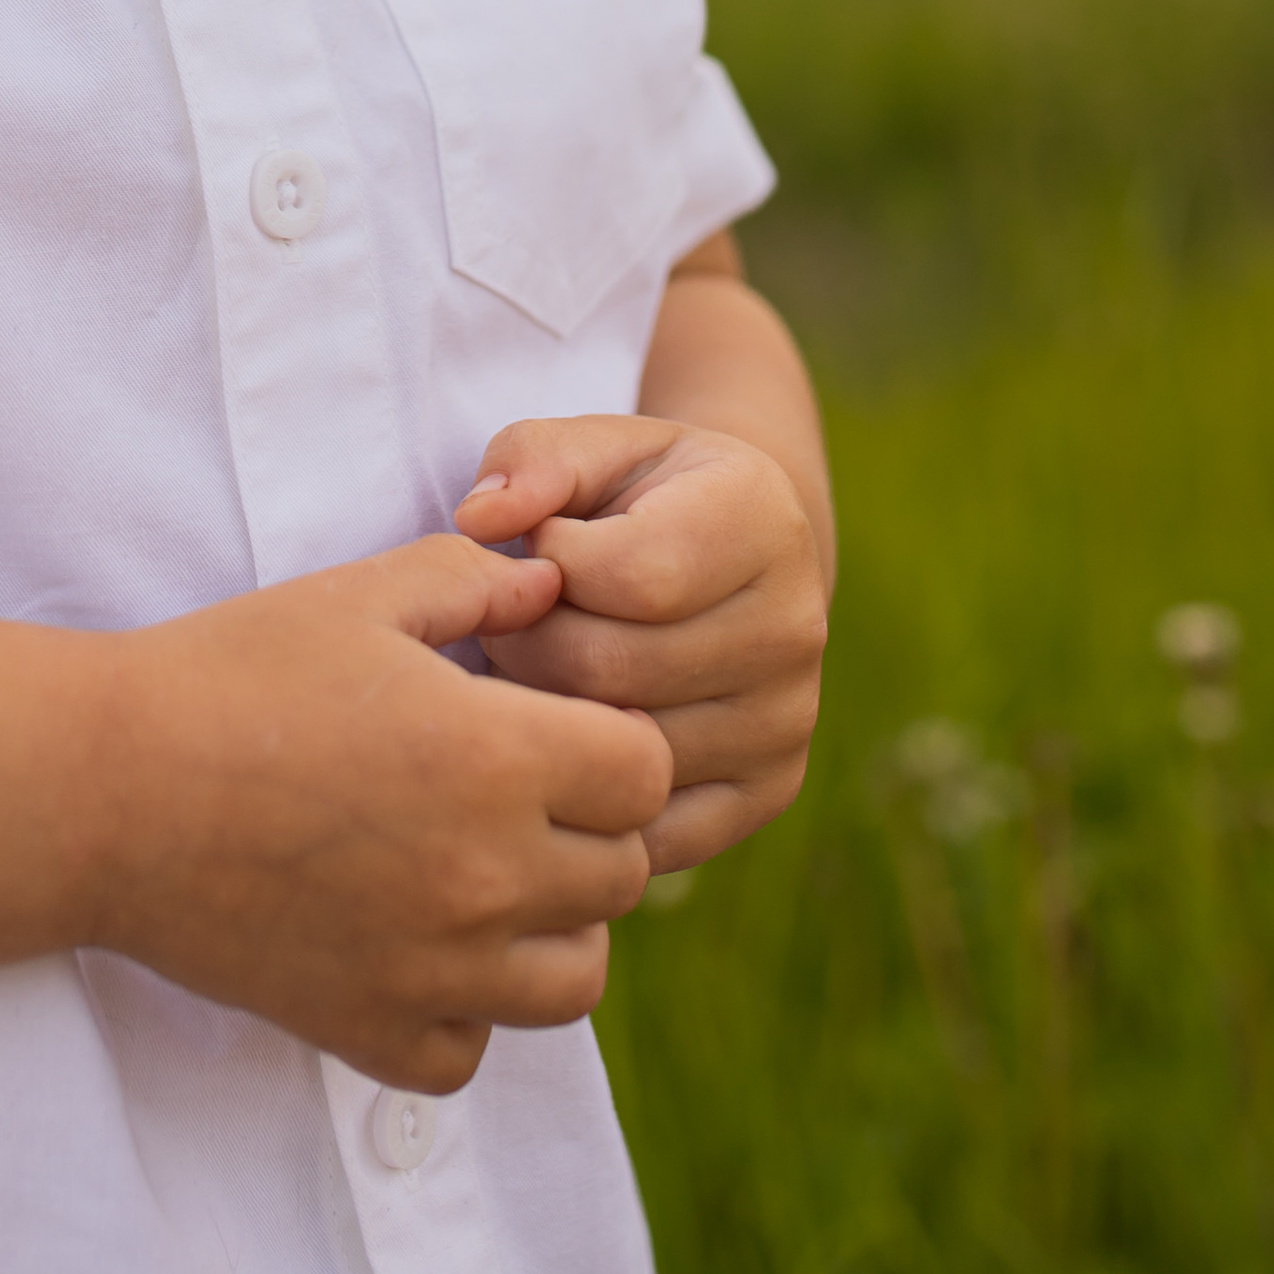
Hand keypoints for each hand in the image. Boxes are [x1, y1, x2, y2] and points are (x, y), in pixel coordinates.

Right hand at [92, 536, 671, 1090]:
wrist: (103, 792)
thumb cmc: (229, 675)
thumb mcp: (358, 595)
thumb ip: (473, 580)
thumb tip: (550, 585)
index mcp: (495, 757)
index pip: (646, 772)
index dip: (612, 740)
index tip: (554, 725)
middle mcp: (484, 876)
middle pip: (623, 876)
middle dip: (589, 828)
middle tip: (516, 792)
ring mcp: (431, 967)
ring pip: (573, 981)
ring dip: (550, 929)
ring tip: (484, 876)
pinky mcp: (368, 1030)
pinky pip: (472, 1050)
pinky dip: (463, 1010)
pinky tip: (417, 945)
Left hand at [454, 416, 827, 872]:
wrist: (733, 566)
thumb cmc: (638, 499)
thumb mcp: (591, 449)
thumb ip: (529, 460)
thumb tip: (478, 521)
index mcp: (761, 520)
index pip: (624, 575)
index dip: (546, 563)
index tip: (538, 549)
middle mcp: (795, 625)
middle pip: (608, 668)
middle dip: (527, 643)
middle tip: (511, 622)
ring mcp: (787, 719)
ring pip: (620, 749)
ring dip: (548, 713)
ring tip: (540, 667)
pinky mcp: (768, 790)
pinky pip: (649, 823)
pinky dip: (589, 790)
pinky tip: (567, 734)